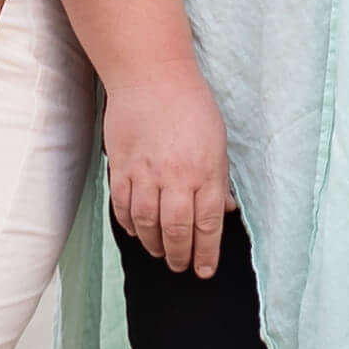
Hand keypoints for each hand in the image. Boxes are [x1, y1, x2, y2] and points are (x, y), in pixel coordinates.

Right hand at [104, 65, 233, 280]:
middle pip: (177, 230)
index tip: (204, 271)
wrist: (152, 77)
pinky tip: (136, 231)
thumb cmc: (191, 107)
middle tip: (180, 265)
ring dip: (153, 245)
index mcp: (206, 171)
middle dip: (179, 255)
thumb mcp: (218, 143)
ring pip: (147, 224)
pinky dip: (129, 224)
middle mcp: (176, 176)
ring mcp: (146, 173)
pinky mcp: (122, 167)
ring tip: (160, 252)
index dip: (206, 253)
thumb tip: (226, 211)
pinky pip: (123, 206)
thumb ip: (220, 180)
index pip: (208, 224)